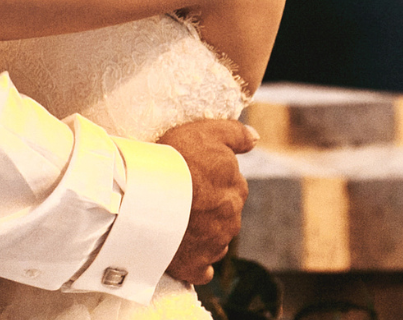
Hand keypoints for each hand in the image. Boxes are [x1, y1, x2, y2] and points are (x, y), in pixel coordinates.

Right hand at [157, 119, 256, 284]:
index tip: (195, 177)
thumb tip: (255, 139)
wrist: (147, 194)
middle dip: (211, 209)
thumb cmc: (175, 159)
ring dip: (204, 234)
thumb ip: (235, 134)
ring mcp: (214, 245)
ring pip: (216, 241)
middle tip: (186, 199)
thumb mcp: (206, 131)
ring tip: (179, 224)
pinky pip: (202, 271)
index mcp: (236, 189)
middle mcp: (231, 219)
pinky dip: (196, 265)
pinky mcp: (195, 267)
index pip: (233, 186)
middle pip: (225, 214)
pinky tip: (184, 256)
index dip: (214, 180)